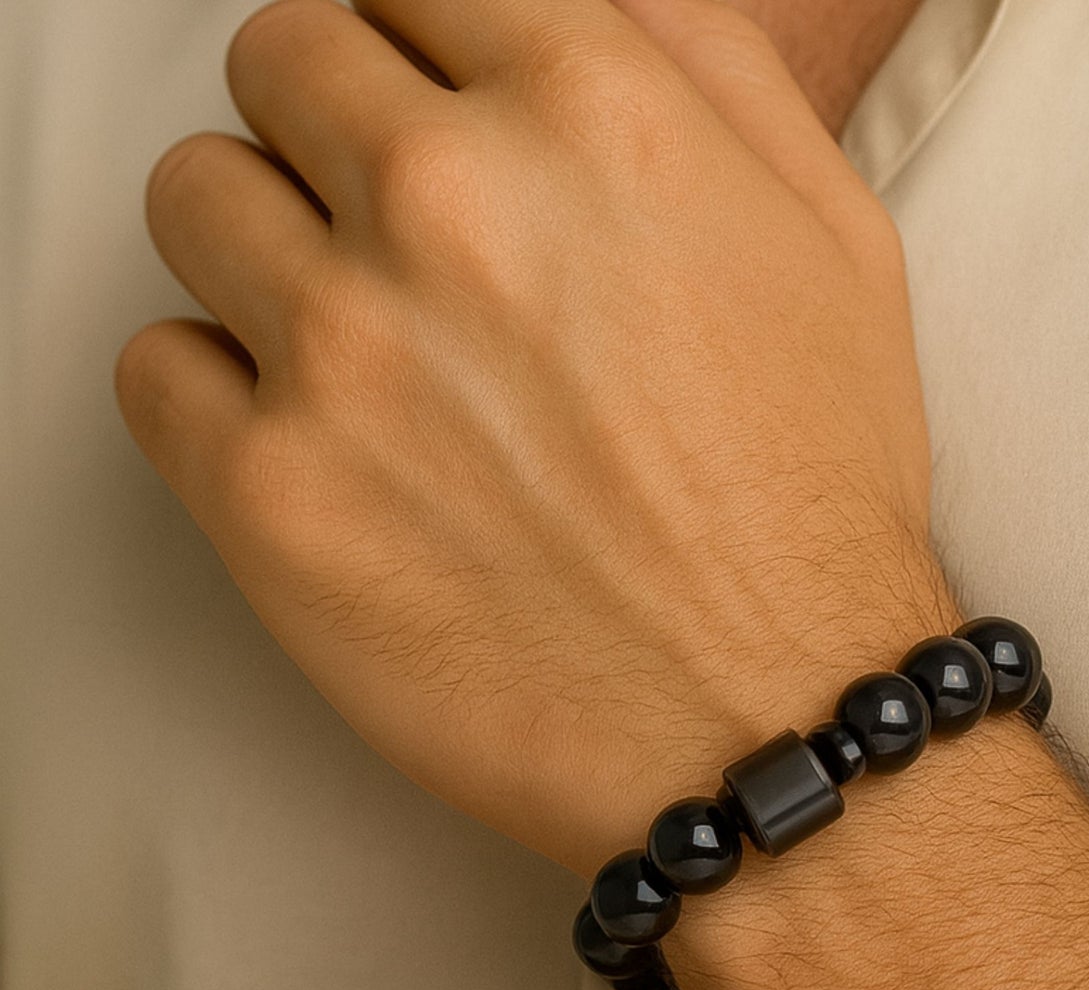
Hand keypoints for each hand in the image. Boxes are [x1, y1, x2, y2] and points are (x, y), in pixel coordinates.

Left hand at [116, 0, 959, 876]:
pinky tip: (323, 449)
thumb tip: (597, 3)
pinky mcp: (270, 498)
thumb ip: (711, 72)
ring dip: (266, 252)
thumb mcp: (837, 242)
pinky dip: (217, 396)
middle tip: (398, 240)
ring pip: (196, 199)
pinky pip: (154, 370)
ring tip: (362, 352)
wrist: (773, 721)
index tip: (431, 116)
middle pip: (279, 60)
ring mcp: (343, 351)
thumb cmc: (813, 500)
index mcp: (591, 115)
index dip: (422, 52)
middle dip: (332, 132)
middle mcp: (448, 207)